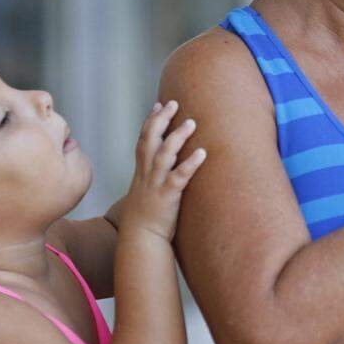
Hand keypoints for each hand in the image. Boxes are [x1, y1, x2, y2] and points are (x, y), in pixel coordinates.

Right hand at [122, 100, 206, 241]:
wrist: (140, 239)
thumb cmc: (145, 217)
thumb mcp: (145, 192)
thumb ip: (153, 177)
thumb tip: (163, 168)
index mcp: (141, 171)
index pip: (143, 140)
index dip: (150, 121)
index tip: (158, 104)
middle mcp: (146, 174)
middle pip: (150, 140)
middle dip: (161, 120)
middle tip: (174, 103)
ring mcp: (156, 184)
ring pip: (164, 154)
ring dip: (177, 137)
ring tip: (191, 123)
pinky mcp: (167, 196)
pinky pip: (179, 177)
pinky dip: (190, 164)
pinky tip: (202, 153)